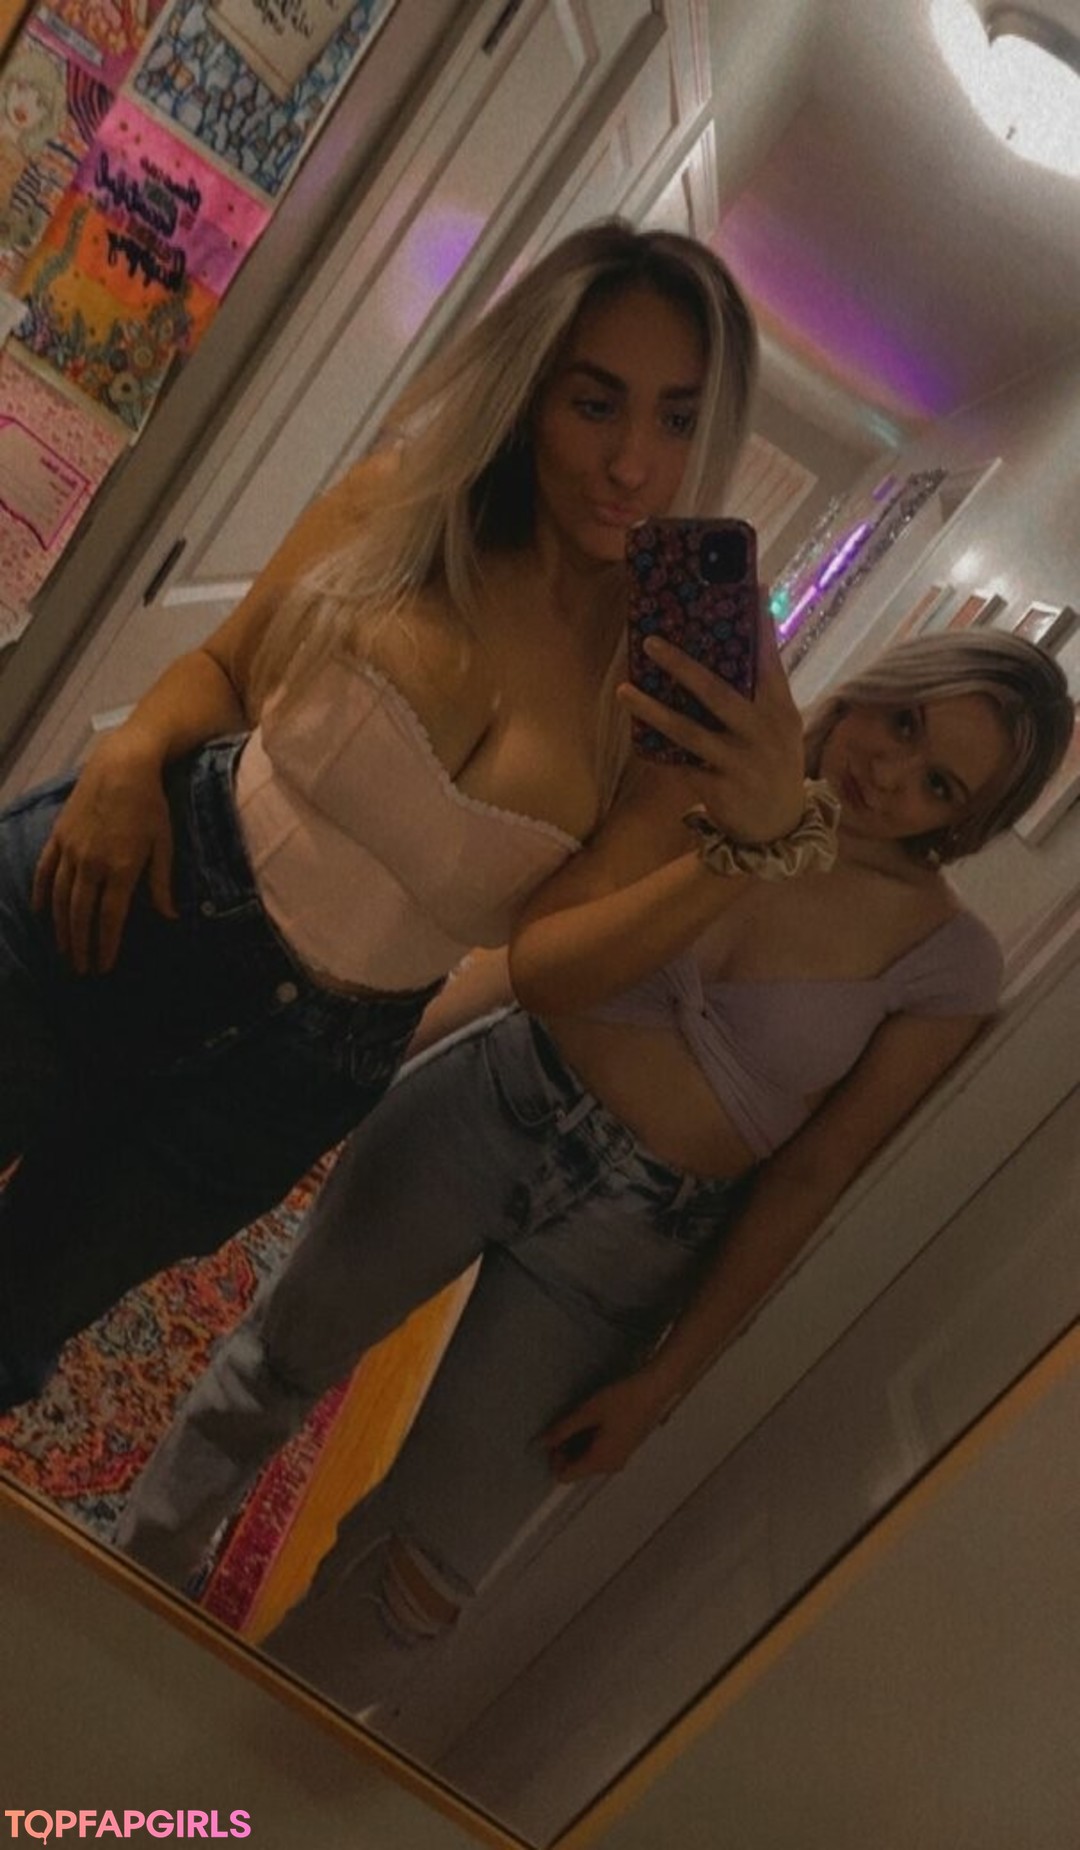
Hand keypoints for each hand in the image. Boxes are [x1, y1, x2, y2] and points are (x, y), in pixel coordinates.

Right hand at [32, 732, 176, 973]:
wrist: (123, 764)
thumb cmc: (151, 803)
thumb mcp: (164, 843)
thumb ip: (161, 882)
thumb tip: (170, 916)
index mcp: (122, 869)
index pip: (110, 918)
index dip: (106, 945)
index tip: (103, 967)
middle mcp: (92, 864)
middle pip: (81, 914)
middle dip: (80, 945)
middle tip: (80, 969)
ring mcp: (71, 850)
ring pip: (59, 898)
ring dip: (60, 928)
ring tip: (63, 950)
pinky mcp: (58, 836)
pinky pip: (44, 870)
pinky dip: (40, 894)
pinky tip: (39, 912)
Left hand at [542, 1372, 675, 1482]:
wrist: (653, 1390)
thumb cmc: (623, 1399)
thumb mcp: (587, 1412)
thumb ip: (562, 1429)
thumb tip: (542, 1442)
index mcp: (600, 1461)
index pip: (566, 1476)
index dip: (554, 1459)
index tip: (555, 1437)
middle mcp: (610, 1466)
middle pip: (577, 1469)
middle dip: (566, 1450)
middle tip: (566, 1424)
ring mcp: (619, 1459)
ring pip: (588, 1460)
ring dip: (578, 1444)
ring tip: (583, 1418)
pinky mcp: (625, 1449)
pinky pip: (601, 1453)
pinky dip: (591, 1441)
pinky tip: (595, 1419)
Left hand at [618, 594, 806, 843]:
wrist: (779, 826)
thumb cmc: (774, 763)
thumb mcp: (780, 726)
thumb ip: (762, 691)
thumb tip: (737, 646)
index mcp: (780, 709)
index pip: (768, 661)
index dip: (758, 626)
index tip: (748, 589)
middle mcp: (762, 732)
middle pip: (718, 691)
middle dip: (682, 665)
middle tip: (650, 641)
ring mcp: (740, 761)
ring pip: (689, 730)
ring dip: (653, 708)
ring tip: (625, 689)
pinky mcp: (719, 788)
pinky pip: (680, 763)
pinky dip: (656, 748)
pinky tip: (635, 733)